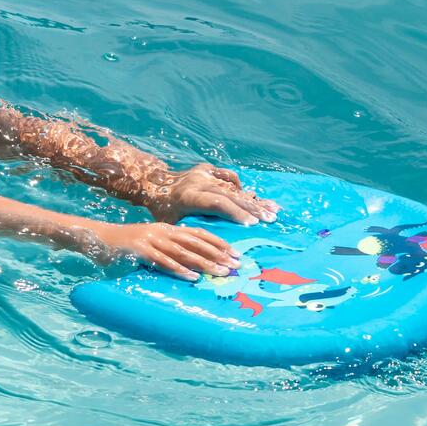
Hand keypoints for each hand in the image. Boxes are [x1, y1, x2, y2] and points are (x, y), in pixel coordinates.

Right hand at [89, 220, 241, 281]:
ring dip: (205, 262)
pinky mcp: (140, 251)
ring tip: (221, 272)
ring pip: (184, 252)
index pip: (199, 233)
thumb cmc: (124, 245)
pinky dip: (179, 269)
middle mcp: (162, 231)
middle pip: (196, 242)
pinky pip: (163, 261)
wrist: (95, 237)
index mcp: (167, 228)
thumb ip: (168, 249)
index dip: (218, 243)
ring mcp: (151, 240)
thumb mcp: (150, 242)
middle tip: (236, 265)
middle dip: (218, 254)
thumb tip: (190, 262)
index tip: (235, 253)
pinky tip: (192, 277)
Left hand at [143, 163, 278, 226]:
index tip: (253, 224)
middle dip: (253, 208)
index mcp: (189, 197)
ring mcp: (204, 173)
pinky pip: (229, 178)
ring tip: (272, 209)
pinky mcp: (208, 169)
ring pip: (234, 187)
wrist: (153, 183)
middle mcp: (199, 182)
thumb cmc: (162, 211)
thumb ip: (189, 234)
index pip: (217, 203)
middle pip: (231, 195)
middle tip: (271, 219)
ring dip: (253, 199)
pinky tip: (254, 198)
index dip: (236, 213)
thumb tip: (206, 256)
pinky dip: (242, 189)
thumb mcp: (171, 225)